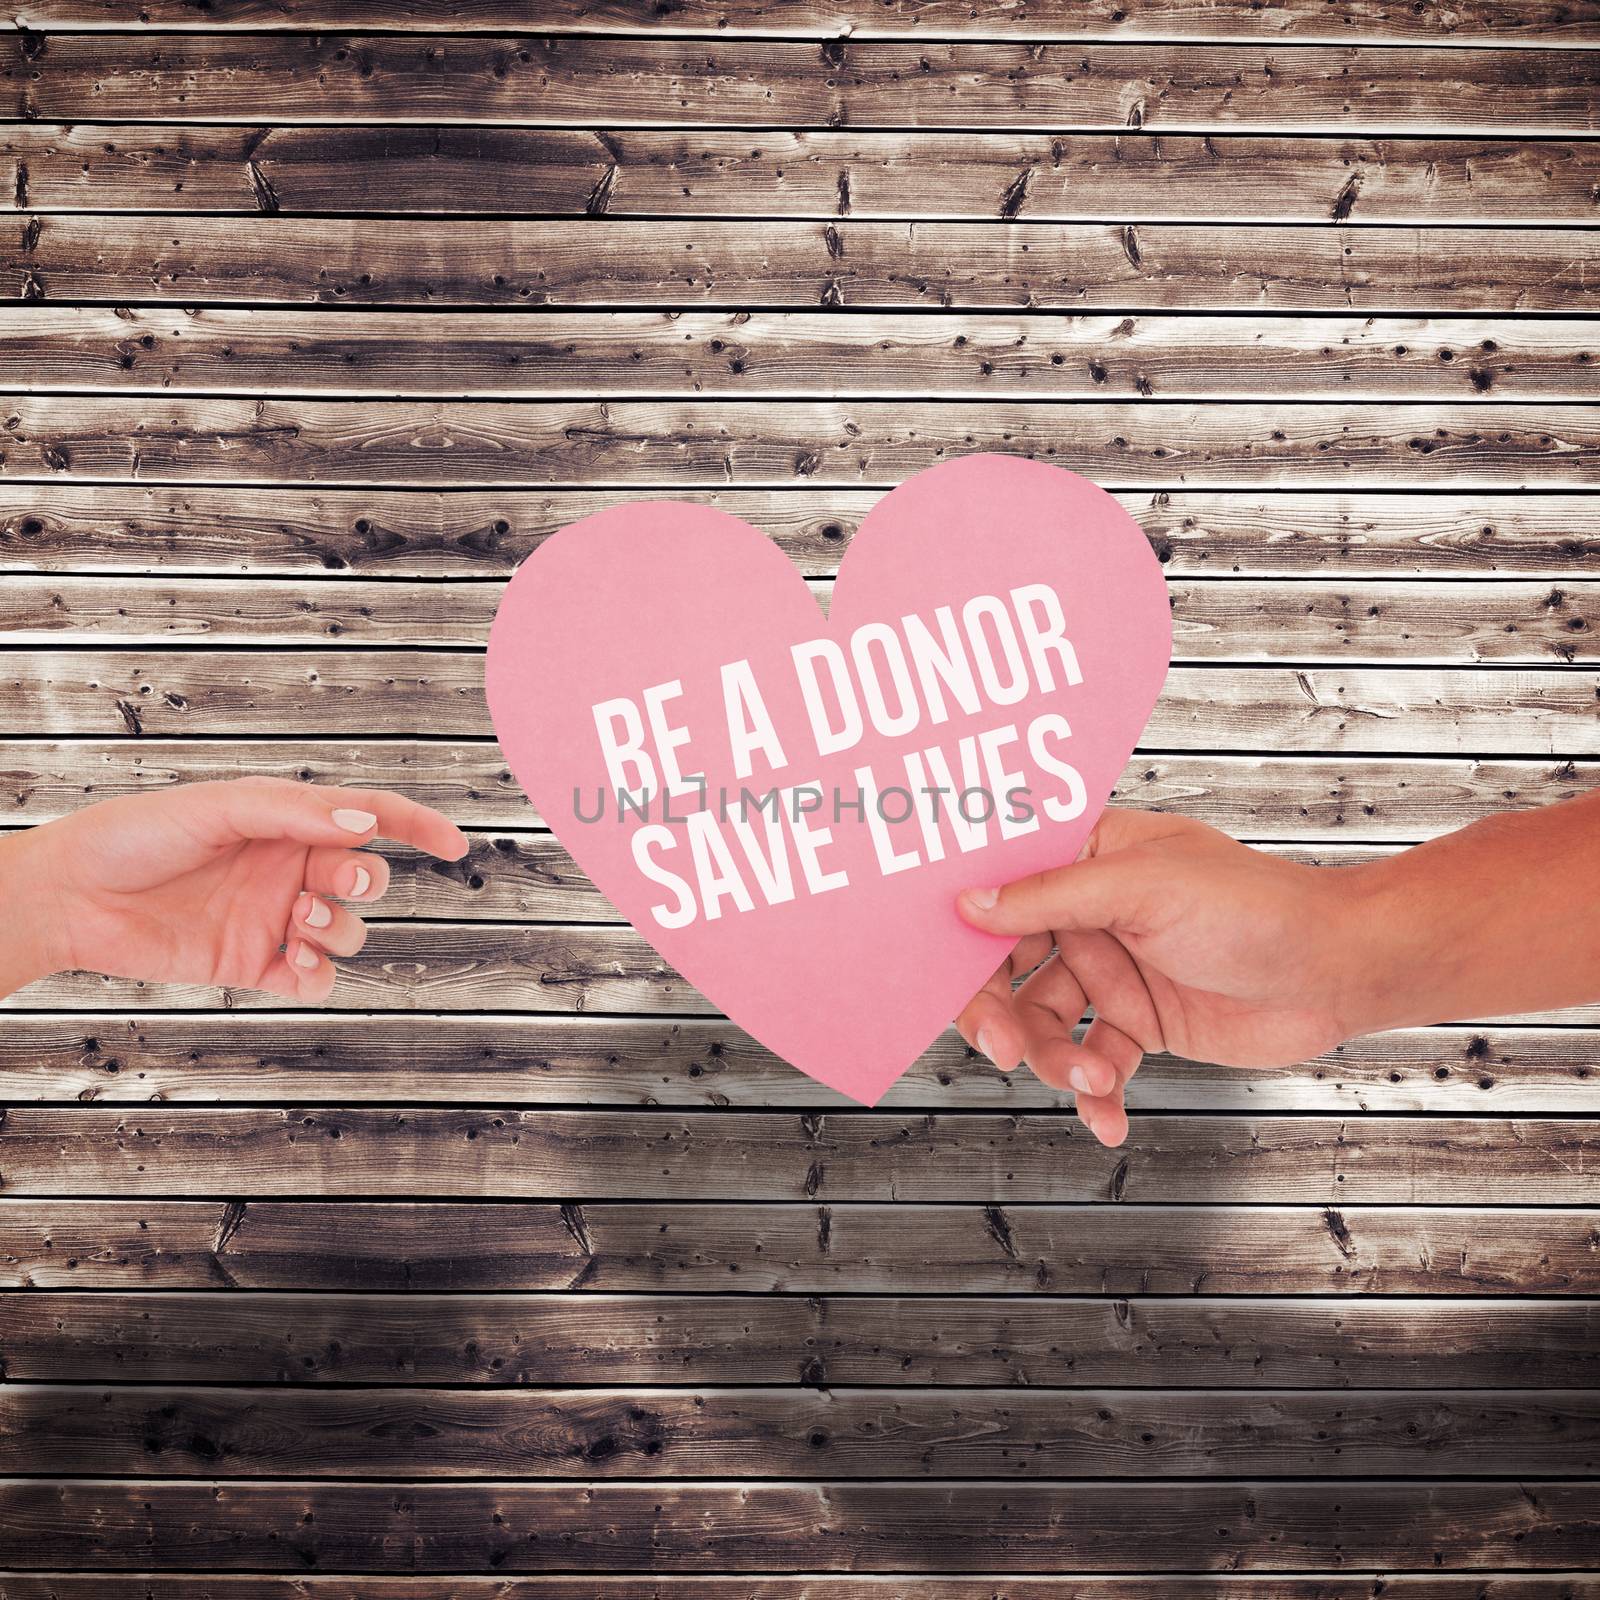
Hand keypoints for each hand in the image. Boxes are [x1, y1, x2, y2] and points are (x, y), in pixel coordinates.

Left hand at [0, 776, 467, 1001]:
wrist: (70, 896)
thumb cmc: (134, 836)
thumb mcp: (217, 808)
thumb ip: (293, 813)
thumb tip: (365, 824)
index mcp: (288, 821)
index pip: (370, 818)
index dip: (418, 826)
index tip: (455, 843)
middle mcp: (290, 868)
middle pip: (367, 877)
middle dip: (366, 881)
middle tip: (331, 883)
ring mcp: (275, 917)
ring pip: (349, 930)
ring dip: (339, 928)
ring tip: (295, 922)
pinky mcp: (254, 965)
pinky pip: (315, 979)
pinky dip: (318, 975)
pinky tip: (291, 962)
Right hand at [953, 811, 1364, 1146]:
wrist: (1337, 972)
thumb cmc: (1256, 906)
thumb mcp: (1144, 889)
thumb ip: (1051, 896)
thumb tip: (970, 904)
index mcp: (1084, 857)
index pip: (998, 890)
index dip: (963, 932)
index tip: (937, 973)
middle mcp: (1087, 912)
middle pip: (1007, 967)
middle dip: (1000, 1012)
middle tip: (1004, 1047)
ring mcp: (1110, 970)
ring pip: (1045, 1022)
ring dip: (1059, 1058)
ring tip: (1093, 1077)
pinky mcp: (1137, 1022)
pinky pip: (1092, 1061)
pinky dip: (1094, 1093)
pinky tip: (1107, 1117)